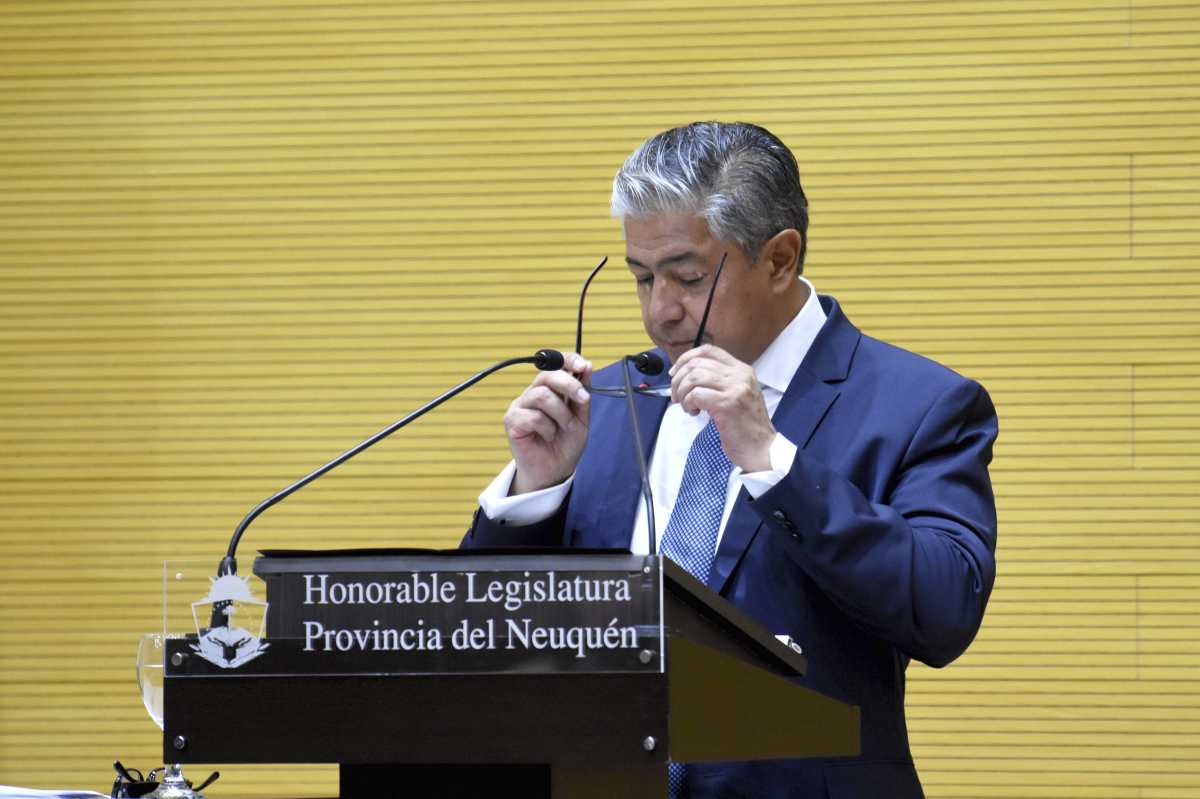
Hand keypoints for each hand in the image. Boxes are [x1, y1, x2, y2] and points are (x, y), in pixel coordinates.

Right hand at [505, 352, 591, 493]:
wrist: (555, 470)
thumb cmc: (565, 444)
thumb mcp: (582, 417)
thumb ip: (583, 393)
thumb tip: (587, 367)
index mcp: (550, 389)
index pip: (555, 364)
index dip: (568, 360)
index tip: (583, 366)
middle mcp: (533, 393)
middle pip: (547, 375)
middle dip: (570, 385)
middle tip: (584, 400)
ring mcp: (521, 406)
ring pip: (542, 395)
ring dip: (561, 414)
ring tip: (565, 428)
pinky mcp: (512, 421)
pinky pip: (533, 417)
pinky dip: (547, 429)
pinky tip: (547, 437)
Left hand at [670, 344, 774, 471]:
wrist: (760, 448)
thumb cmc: (744, 425)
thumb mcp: (736, 394)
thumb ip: (718, 382)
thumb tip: (685, 375)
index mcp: (742, 370)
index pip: (709, 350)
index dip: (686, 358)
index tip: (675, 373)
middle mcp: (740, 375)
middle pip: (697, 364)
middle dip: (679, 379)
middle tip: (676, 396)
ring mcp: (735, 388)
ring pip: (694, 377)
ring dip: (682, 392)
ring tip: (686, 406)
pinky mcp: (727, 404)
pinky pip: (696, 395)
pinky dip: (688, 404)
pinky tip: (694, 413)